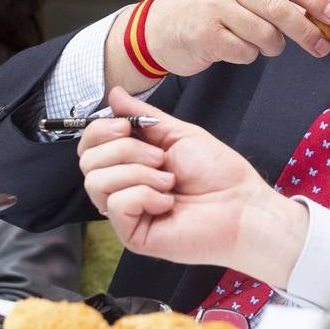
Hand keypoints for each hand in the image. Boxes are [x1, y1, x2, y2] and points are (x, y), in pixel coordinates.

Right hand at [77, 87, 308, 287]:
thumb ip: (143, 116)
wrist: (242, 205)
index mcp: (132, 163)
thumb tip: (114, 94)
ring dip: (138, 173)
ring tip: (170, 181)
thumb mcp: (179, 135)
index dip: (100, 131)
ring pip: (96, 181)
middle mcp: (123, 187)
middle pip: (87, 160)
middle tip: (162, 159)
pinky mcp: (131, 234)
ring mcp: (125, 212)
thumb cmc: (218, 172)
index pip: (90, 145)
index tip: (126, 126)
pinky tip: (168, 202)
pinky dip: (145, 195)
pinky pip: (116, 203)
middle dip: (125, 150)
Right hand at [114, 0, 329, 82]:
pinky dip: (249, 55)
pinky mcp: (205, 34)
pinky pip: (246, 52)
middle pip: (282, 8)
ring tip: (266, 45)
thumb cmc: (210, 8)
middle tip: (322, 46)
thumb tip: (325, 12)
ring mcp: (213, 7)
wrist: (158, 27)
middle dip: (307, 31)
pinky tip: (236, 48)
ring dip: (274, 46)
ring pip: (266, 34)